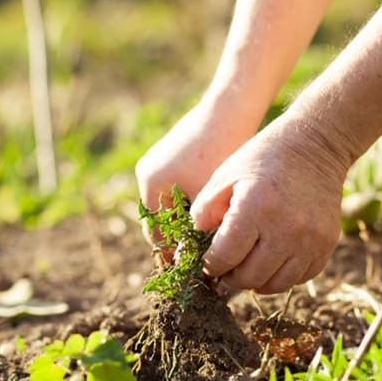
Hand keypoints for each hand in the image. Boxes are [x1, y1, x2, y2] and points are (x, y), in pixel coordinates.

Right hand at [135, 101, 259, 249]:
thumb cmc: (219, 151)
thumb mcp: (206, 197)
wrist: (231, 108)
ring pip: (173, 204)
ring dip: (188, 221)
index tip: (186, 272)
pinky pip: (181, 188)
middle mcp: (150, 172)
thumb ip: (193, 229)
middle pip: (161, 218)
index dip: (170, 254)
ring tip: (209, 240)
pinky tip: (216, 213)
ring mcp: (162, 161)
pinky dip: (194, 203)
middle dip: (178, 239)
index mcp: (151, 183)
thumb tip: (187, 263)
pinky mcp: (177, 154)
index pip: (155, 231)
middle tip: (198, 261)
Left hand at [189, 116, 349, 293]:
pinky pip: (300, 278)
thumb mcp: (224, 176)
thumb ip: (204, 211)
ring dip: (256, 282)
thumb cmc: (262, 159)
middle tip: (224, 271)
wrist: (315, 146)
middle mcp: (285, 229)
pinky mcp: (327, 245)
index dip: (210, 265)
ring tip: (246, 269)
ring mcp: (310, 240)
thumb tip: (194, 246)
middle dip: (230, 278)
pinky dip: (282, 276)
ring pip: (275, 285)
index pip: (225, 258)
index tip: (207, 262)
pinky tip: (271, 262)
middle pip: (250, 278)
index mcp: (255, 209)